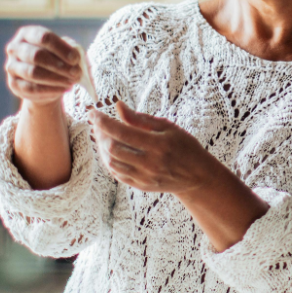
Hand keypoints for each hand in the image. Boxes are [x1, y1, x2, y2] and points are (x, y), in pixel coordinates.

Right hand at [4, 26, 81, 106]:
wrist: (44, 81)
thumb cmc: (55, 60)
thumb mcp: (63, 51)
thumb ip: (69, 52)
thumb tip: (75, 59)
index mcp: (27, 34)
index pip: (44, 37)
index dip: (61, 48)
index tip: (75, 59)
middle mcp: (15, 48)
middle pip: (36, 55)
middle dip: (59, 65)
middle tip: (76, 73)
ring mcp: (11, 66)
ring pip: (33, 73)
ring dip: (55, 78)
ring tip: (71, 82)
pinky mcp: (13, 84)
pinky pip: (31, 88)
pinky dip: (50, 90)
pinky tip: (63, 89)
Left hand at [89, 101, 211, 195]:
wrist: (197, 176)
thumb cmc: (184, 146)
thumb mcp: (167, 127)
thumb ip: (140, 118)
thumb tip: (118, 106)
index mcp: (158, 145)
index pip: (121, 132)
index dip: (103, 121)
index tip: (93, 112)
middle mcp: (150, 163)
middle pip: (113, 149)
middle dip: (100, 134)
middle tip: (97, 123)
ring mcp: (144, 177)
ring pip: (111, 163)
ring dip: (102, 148)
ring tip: (102, 136)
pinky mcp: (141, 186)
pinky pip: (117, 174)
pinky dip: (109, 161)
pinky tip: (110, 150)